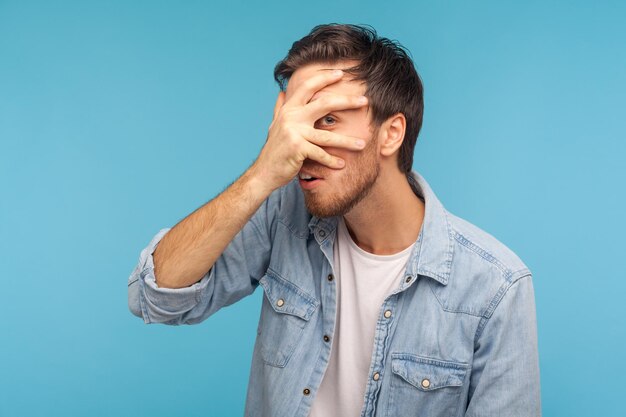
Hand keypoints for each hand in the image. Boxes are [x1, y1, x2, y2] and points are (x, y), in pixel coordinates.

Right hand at [250, 70, 368, 192]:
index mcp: (289, 109)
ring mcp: (294, 133)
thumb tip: (281, 92)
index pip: (308, 87)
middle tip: (364, 101)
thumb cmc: (274, 150)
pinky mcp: (298, 149)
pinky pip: (320, 154)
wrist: (264, 172)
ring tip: (362, 144)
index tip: (341, 73)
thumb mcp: (275, 126)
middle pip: (324, 103)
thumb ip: (279, 109)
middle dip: (347, 101)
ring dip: (347, 141)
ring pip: (327, 135)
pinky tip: (341, 165)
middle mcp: (291, 117)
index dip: (324, 78)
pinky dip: (331, 161)